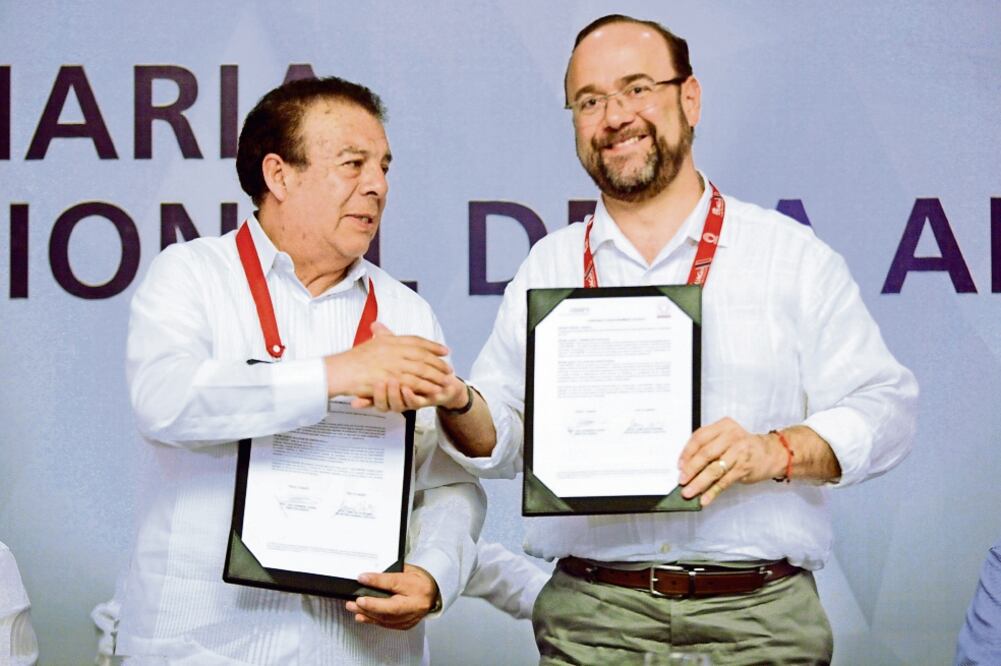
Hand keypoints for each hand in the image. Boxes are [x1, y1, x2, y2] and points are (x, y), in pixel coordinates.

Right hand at [326, 322, 451, 403]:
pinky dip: (426, 386)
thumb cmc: (352, 359)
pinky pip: (413, 383)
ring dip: (436, 376)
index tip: (444, 350)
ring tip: (446, 381)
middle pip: (423, 355)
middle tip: (449, 368)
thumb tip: (379, 326)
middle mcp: (394, 350)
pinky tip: (434, 390)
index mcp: (390, 340)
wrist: (339, 371)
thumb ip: (379, 335)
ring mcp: (393, 365)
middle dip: (438, 362)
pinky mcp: (391, 379)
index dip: (432, 345)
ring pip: (421, 370)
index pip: (417, 341)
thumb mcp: (369, 342)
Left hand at [345, 564, 439, 629]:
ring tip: (353, 607)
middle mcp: (416, 604)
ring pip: (386, 618)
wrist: (433, 592)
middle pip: (391, 607)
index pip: (395, 583)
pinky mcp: (405, 625)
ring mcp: (411, 617)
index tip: (362, 578)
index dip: (377, 581)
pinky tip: (362, 616)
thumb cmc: (420, 580)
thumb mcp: (408, 570)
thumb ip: (390, 574)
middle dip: (371, 604)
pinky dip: (372, 620)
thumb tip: (370, 577)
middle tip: (356, 600)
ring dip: (367, 613)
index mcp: (418, 586)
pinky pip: (387, 624)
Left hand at [677, 417, 784, 506]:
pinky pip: (724, 482)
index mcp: (724, 426)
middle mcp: (732, 437)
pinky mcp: (744, 468)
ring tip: (689, 492)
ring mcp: (739, 453)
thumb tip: (686, 466)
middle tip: (682, 480)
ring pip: (714, 470)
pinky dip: (713, 492)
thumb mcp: (727, 438)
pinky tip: (705, 498)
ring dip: (699, 483)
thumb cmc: (744, 446)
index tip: (679, 465)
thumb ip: (709, 446)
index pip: (700, 437)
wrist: (771, 453)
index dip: (687, 452)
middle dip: (691, 469)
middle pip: (706, 454)